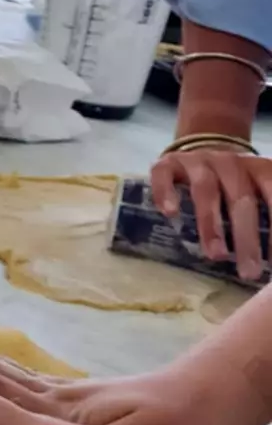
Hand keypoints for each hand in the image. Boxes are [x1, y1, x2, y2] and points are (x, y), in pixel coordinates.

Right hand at [150, 147, 271, 282]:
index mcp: (259, 170)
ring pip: (205, 190)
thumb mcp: (258, 196)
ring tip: (215, 256)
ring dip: (210, 223)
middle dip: (246, 237)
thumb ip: (266, 218)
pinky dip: (166, 193)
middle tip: (249, 272)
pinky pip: (164, 175)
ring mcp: (198, 161)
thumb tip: (270, 264)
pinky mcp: (169, 163)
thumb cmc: (236, 186)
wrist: (203, 152)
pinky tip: (169, 213)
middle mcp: (230, 162)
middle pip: (240, 198)